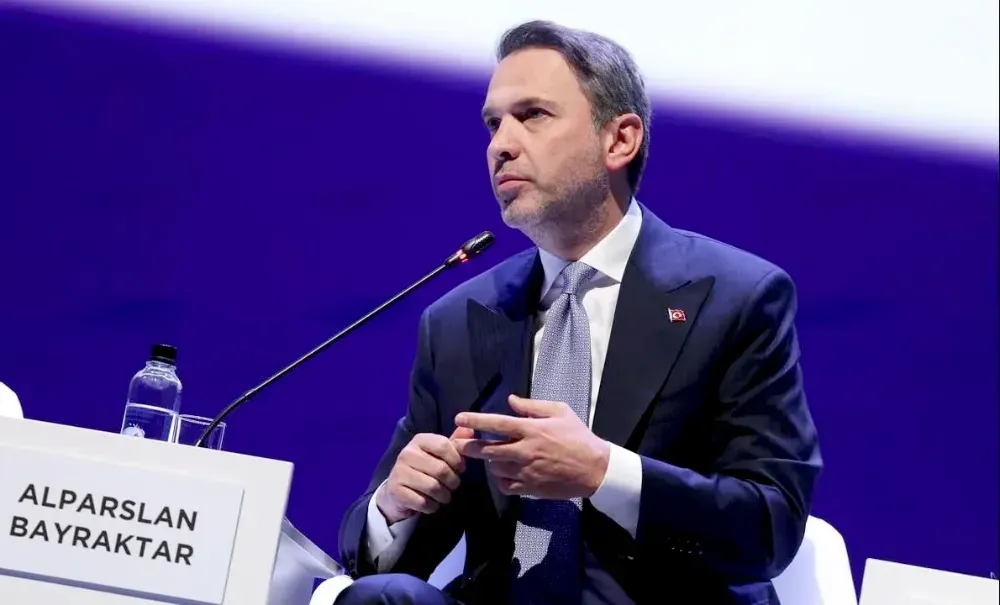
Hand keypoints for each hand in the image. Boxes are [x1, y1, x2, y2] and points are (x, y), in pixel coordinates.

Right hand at [376, 426, 472, 523]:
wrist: (397, 491)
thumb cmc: (425, 470)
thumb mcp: (439, 454)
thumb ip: (455, 443)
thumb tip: (471, 429)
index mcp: (419, 440)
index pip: (444, 445)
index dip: (457, 460)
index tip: (460, 469)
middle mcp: (407, 453)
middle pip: (441, 469)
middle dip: (453, 481)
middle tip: (452, 485)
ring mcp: (399, 472)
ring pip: (433, 487)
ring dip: (444, 496)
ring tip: (443, 495)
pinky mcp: (396, 491)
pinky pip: (423, 502)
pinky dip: (432, 506)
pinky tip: (431, 503)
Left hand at [453, 395, 610, 498]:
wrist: (594, 468)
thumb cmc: (578, 437)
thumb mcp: (560, 412)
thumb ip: (532, 406)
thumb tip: (510, 400)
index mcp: (532, 430)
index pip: (497, 423)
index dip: (475, 420)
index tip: (459, 418)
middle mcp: (525, 451)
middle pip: (488, 450)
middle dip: (470, 447)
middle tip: (460, 445)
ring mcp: (526, 472)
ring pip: (495, 468)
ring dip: (491, 462)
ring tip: (495, 456)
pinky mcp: (530, 488)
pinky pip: (505, 486)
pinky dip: (501, 480)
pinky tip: (506, 472)